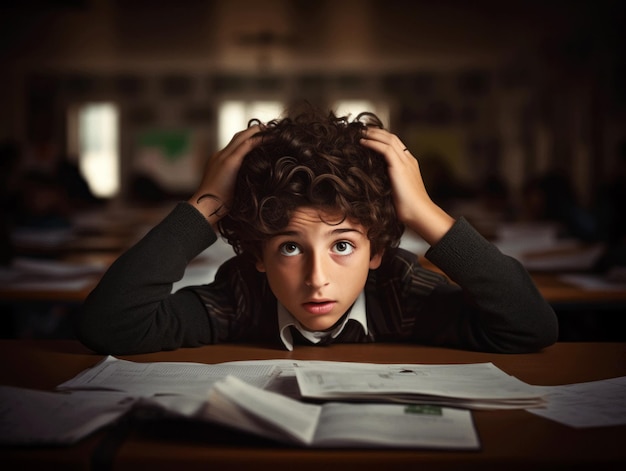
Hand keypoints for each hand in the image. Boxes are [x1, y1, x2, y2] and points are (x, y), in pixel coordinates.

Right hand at [189, 125, 261, 225]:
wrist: (204, 207)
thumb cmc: (216, 206)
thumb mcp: (228, 191)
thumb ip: (236, 184)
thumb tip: (250, 187)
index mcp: (218, 162)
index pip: (234, 145)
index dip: (247, 140)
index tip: (259, 139)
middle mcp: (219, 156)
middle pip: (238, 137)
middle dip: (253, 131)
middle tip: (267, 129)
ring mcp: (223, 157)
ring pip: (241, 137)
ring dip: (256, 132)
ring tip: (270, 130)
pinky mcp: (229, 162)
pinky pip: (246, 145)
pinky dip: (258, 140)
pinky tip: (269, 138)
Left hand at [360, 127, 453, 244]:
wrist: (419, 213)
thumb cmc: (408, 209)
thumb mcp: (396, 191)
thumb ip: (389, 182)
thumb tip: (374, 182)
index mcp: (410, 164)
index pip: (396, 145)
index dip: (382, 138)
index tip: (369, 136)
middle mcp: (409, 160)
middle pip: (392, 138)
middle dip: (377, 132)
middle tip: (363, 129)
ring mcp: (406, 162)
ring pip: (389, 140)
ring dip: (373, 134)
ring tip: (361, 132)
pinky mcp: (400, 167)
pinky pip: (385, 149)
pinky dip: (373, 143)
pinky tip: (363, 142)